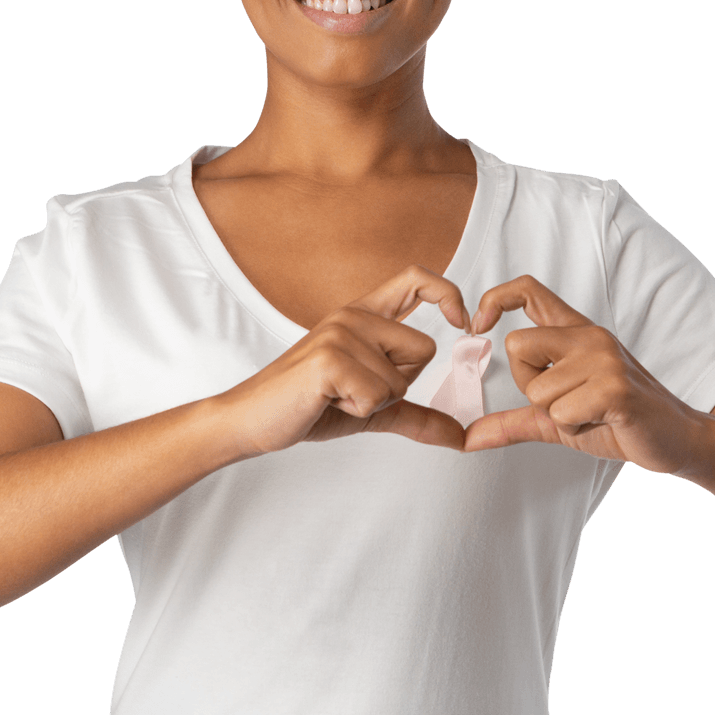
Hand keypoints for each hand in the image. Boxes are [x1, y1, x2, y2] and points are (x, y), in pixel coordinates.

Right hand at [220, 265, 470, 457]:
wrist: (253, 419)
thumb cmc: (308, 405)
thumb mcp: (371, 407)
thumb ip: (415, 415)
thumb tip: (460, 435)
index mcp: (363, 315)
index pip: (415, 279)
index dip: (448, 293)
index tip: (462, 322)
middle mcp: (353, 315)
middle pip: (423, 350)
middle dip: (399, 384)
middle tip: (354, 389)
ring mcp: (340, 334)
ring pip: (401, 380)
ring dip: (375, 403)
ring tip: (336, 395)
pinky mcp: (330, 359)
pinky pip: (378, 397)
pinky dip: (358, 411)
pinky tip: (327, 401)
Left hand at [463, 275, 707, 474]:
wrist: (678, 439)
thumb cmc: (617, 421)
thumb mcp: (558, 417)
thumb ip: (513, 420)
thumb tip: (466, 438)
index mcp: (575, 332)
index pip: (527, 289)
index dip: (494, 299)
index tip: (478, 327)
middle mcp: (588, 335)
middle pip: (517, 345)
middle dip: (529, 385)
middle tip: (564, 402)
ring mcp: (603, 358)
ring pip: (538, 389)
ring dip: (559, 415)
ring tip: (592, 413)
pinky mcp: (615, 387)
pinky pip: (561, 412)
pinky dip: (576, 427)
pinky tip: (604, 421)